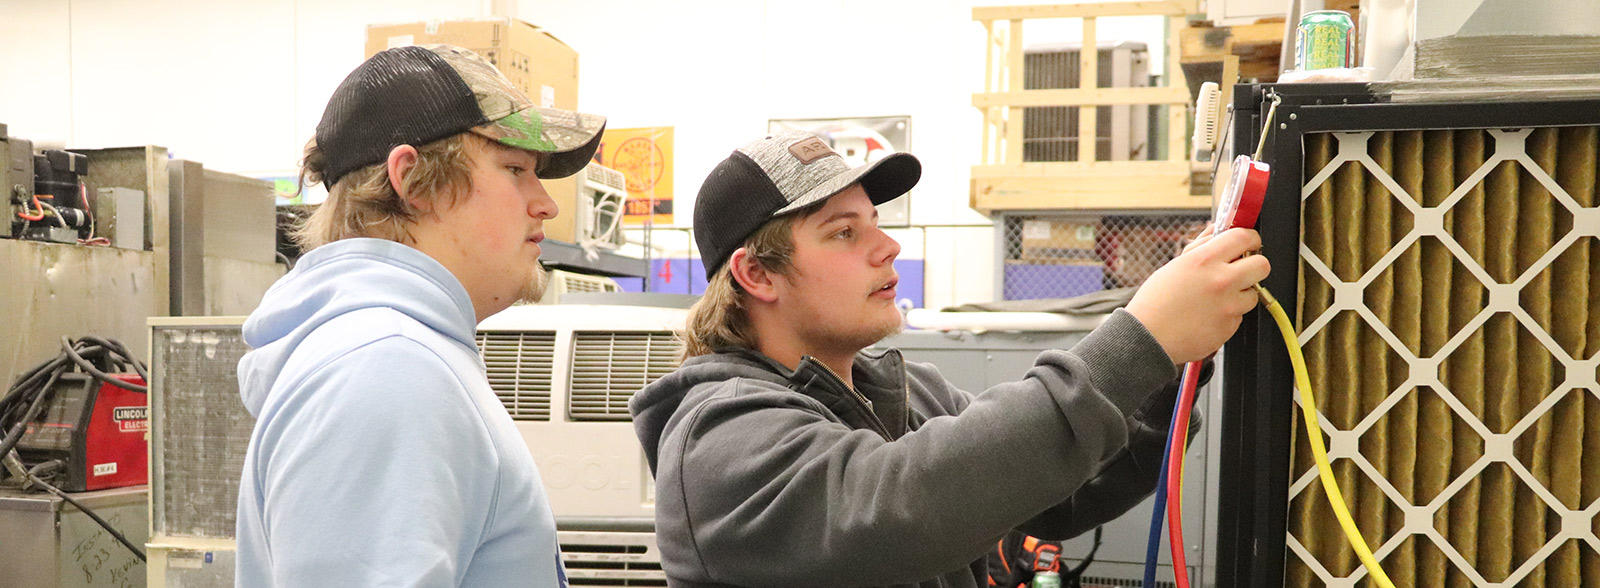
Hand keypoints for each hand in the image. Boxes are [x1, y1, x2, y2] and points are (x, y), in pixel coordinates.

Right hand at [1124, 228, 1270, 363]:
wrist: (1148, 337)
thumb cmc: (1155, 302)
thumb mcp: (1175, 265)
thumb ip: (1201, 247)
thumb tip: (1217, 232)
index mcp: (1205, 260)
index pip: (1245, 237)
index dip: (1250, 238)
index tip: (1247, 243)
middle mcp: (1221, 281)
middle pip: (1262, 264)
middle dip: (1254, 265)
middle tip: (1241, 270)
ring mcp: (1228, 306)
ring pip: (1253, 293)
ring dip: (1240, 294)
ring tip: (1216, 299)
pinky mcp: (1230, 327)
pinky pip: (1239, 315)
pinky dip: (1228, 314)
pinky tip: (1208, 315)